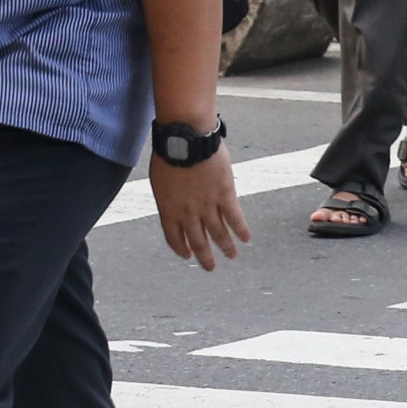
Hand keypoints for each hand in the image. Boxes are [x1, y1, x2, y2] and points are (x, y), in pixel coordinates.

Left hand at [150, 146, 249, 270]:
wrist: (185, 140)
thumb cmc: (169, 153)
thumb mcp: (160, 180)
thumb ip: (168, 196)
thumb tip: (174, 201)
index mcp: (169, 209)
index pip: (174, 237)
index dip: (181, 248)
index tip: (187, 255)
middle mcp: (188, 213)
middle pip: (197, 241)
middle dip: (205, 256)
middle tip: (210, 267)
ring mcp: (207, 205)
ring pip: (218, 233)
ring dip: (225, 247)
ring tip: (232, 255)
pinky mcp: (225, 195)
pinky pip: (234, 217)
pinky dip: (241, 229)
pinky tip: (246, 238)